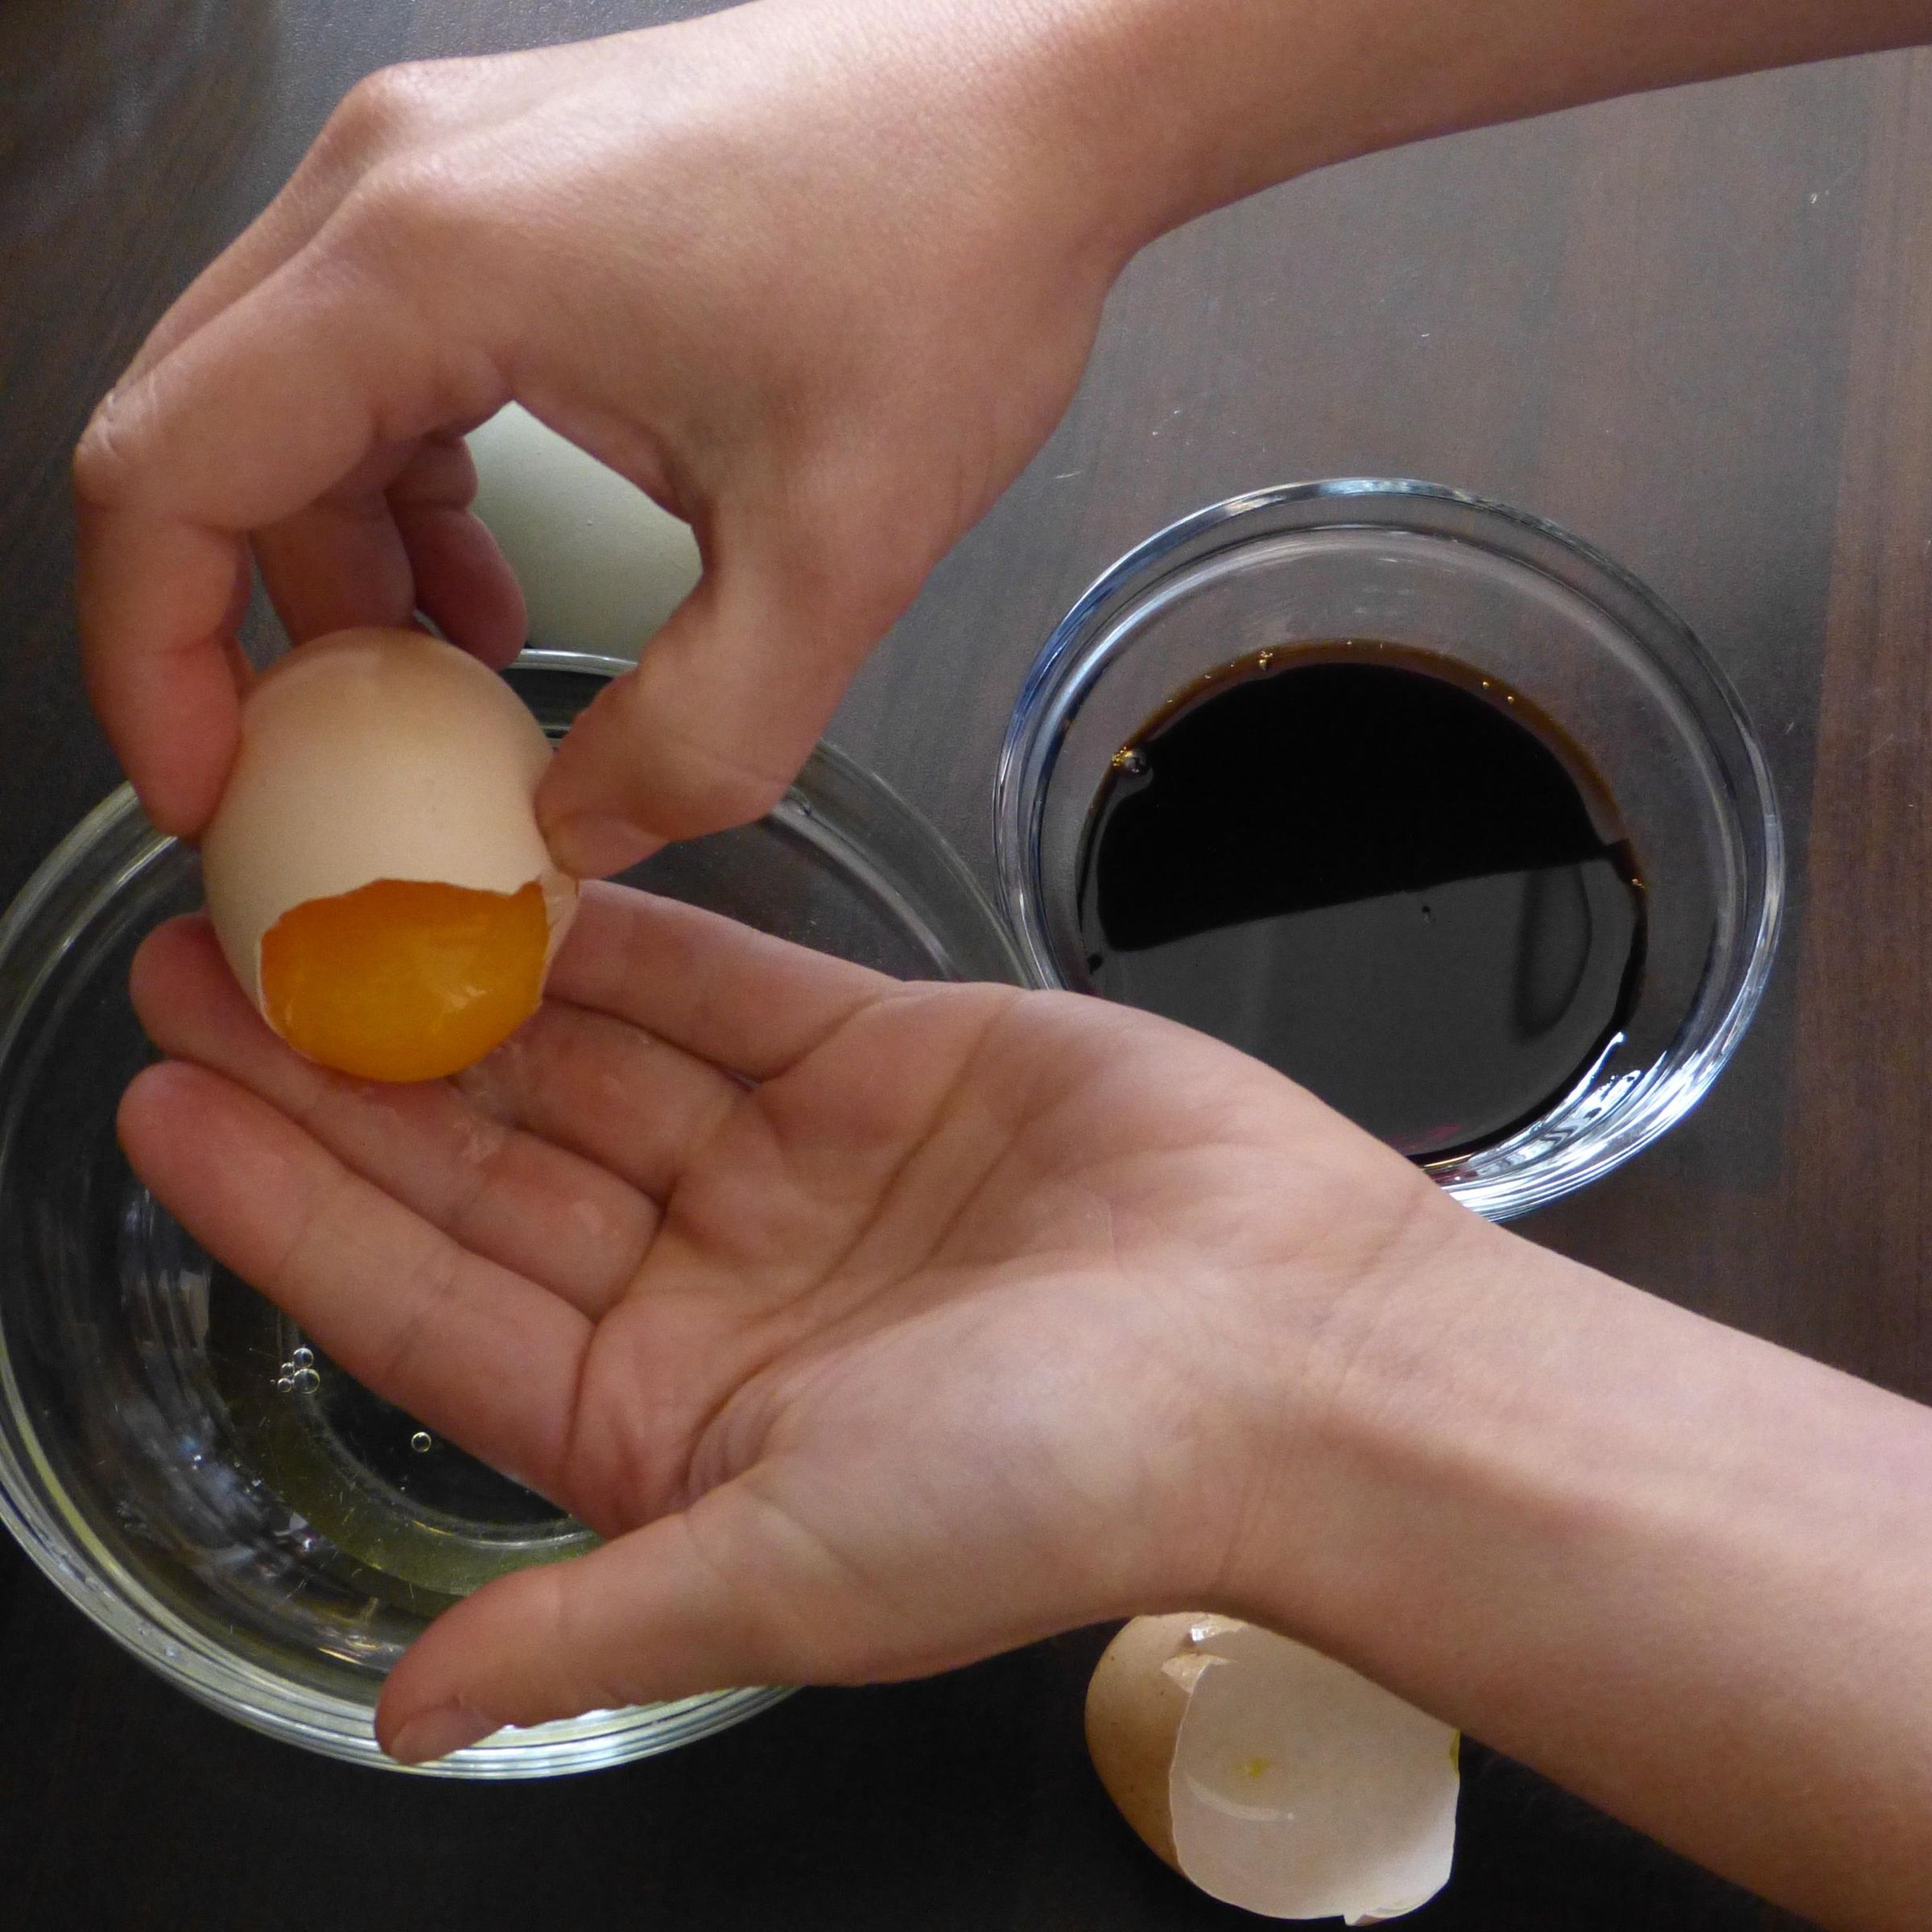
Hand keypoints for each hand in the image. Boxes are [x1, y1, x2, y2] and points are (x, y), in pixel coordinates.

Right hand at [73, 0, 1142, 869]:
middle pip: (201, 436)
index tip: (214, 787)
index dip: (155, 657)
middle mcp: (386, 187)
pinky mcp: (495, 193)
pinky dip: (403, 495)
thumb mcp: (836, 556)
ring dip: (341, 567)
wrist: (1035, 101)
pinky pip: (373, 364)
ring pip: (282, 405)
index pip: (169, 475)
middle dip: (244, 628)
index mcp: (424, 261)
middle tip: (325, 771)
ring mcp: (434, 174)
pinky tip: (495, 584)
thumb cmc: (949, 263)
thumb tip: (575, 838)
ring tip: (454, 685)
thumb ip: (701, 737)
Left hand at [118, 882, 1449, 1761]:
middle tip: (204, 965)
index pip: (428, 1308)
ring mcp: (791, 1167)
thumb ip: (587, 1627)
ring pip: (583, 1059)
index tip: (169, 1110)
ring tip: (325, 896)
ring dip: (457, 984)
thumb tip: (400, 1718)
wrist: (1292, 1355)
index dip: (291, 1209)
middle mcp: (712, 1293)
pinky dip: (614, 931)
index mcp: (665, 1426)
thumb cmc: (1063, 1489)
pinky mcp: (880, 1060)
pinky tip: (512, 874)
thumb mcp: (795, 1579)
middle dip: (341, 1070)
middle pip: (484, 1166)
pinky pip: (714, 982)